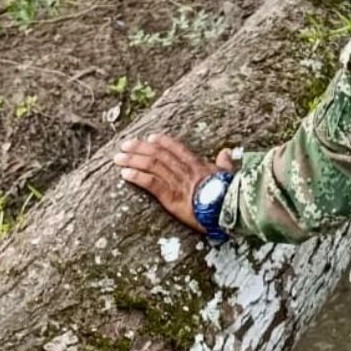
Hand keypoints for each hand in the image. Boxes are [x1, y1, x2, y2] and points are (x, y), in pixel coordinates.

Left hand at [114, 134, 234, 233]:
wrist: (233, 213)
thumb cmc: (233, 196)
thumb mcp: (229, 177)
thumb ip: (224, 164)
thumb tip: (226, 152)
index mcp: (198, 166)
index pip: (176, 148)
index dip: (161, 142)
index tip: (148, 137)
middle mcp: (185, 172)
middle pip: (158, 154)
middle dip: (139, 148)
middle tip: (124, 145)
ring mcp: (178, 184)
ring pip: (152, 166)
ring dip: (132, 160)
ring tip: (118, 158)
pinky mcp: (172, 199)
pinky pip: (151, 184)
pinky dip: (137, 176)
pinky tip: (125, 174)